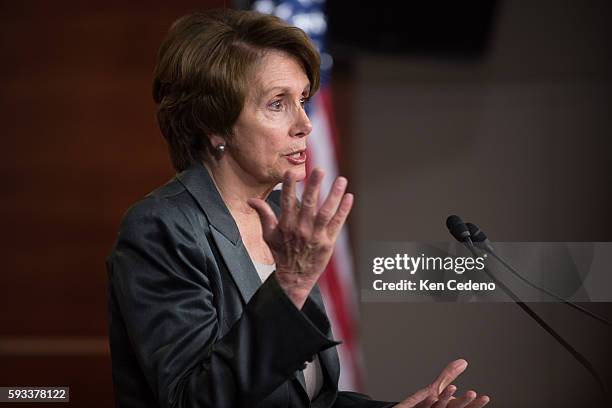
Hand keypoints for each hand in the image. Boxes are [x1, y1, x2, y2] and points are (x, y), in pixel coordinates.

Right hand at [248, 168, 352, 308]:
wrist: (294, 278)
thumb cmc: (281, 254)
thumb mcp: (269, 235)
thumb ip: (263, 215)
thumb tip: (251, 200)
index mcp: (286, 225)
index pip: (286, 201)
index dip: (288, 186)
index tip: (290, 172)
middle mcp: (301, 229)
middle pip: (308, 204)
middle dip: (314, 186)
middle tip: (320, 169)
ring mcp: (316, 236)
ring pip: (326, 212)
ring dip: (334, 195)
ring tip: (341, 180)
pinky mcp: (328, 242)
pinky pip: (337, 224)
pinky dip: (344, 210)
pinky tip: (349, 197)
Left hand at [396, 360, 489, 407]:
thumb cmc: (424, 402)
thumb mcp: (438, 386)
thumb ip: (450, 374)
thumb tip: (464, 361)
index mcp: (449, 406)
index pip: (465, 406)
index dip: (476, 403)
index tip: (485, 397)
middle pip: (455, 407)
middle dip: (463, 401)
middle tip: (472, 393)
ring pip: (440, 407)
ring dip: (446, 398)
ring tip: (452, 387)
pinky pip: (423, 407)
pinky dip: (427, 402)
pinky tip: (430, 396)